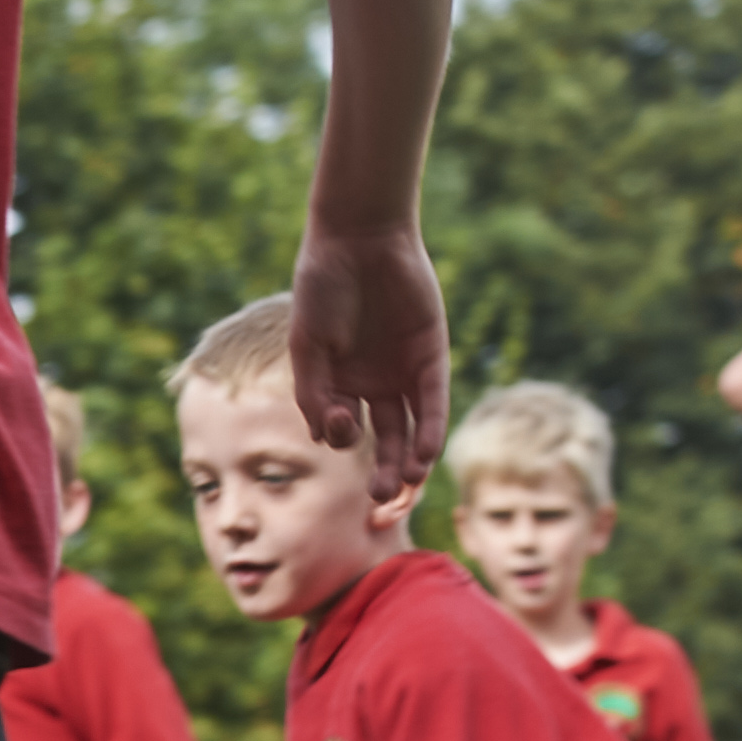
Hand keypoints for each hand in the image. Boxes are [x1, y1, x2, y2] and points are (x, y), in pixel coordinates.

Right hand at [286, 220, 448, 487]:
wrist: (360, 238)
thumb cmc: (324, 288)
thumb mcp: (308, 347)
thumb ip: (313, 395)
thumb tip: (326, 442)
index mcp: (339, 382)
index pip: (343, 431)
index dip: (339, 439)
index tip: (334, 424)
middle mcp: (374, 384)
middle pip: (384, 443)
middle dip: (383, 475)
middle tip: (379, 501)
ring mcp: (405, 373)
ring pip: (410, 432)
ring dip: (408, 463)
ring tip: (403, 487)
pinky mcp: (432, 358)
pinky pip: (433, 405)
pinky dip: (429, 432)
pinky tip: (423, 457)